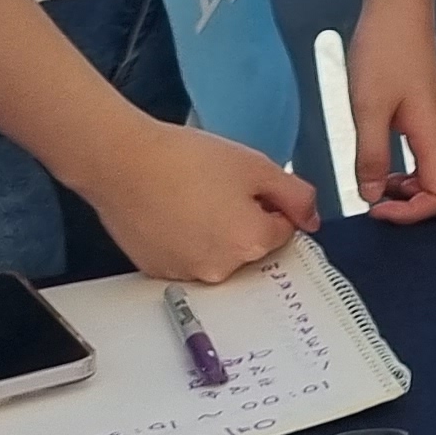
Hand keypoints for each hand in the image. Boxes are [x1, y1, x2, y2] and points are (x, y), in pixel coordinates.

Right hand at [82, 118, 318, 285]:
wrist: (123, 162)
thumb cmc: (187, 160)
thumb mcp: (258, 167)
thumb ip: (297, 196)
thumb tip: (312, 220)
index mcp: (252, 244)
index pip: (283, 229)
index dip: (268, 202)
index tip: (244, 186)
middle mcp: (221, 270)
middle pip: (251, 246)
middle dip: (244, 220)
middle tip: (216, 189)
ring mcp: (186, 274)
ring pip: (219, 253)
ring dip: (214, 231)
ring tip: (189, 199)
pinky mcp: (157, 271)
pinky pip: (187, 257)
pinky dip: (186, 240)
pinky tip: (170, 212)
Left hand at [340, 0, 435, 220]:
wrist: (399, 7)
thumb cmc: (384, 50)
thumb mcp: (367, 106)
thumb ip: (370, 155)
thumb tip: (371, 196)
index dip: (414, 212)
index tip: (377, 206)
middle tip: (393, 201)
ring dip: (425, 192)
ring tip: (383, 184)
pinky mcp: (433, 118)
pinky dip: (418, 174)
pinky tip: (387, 165)